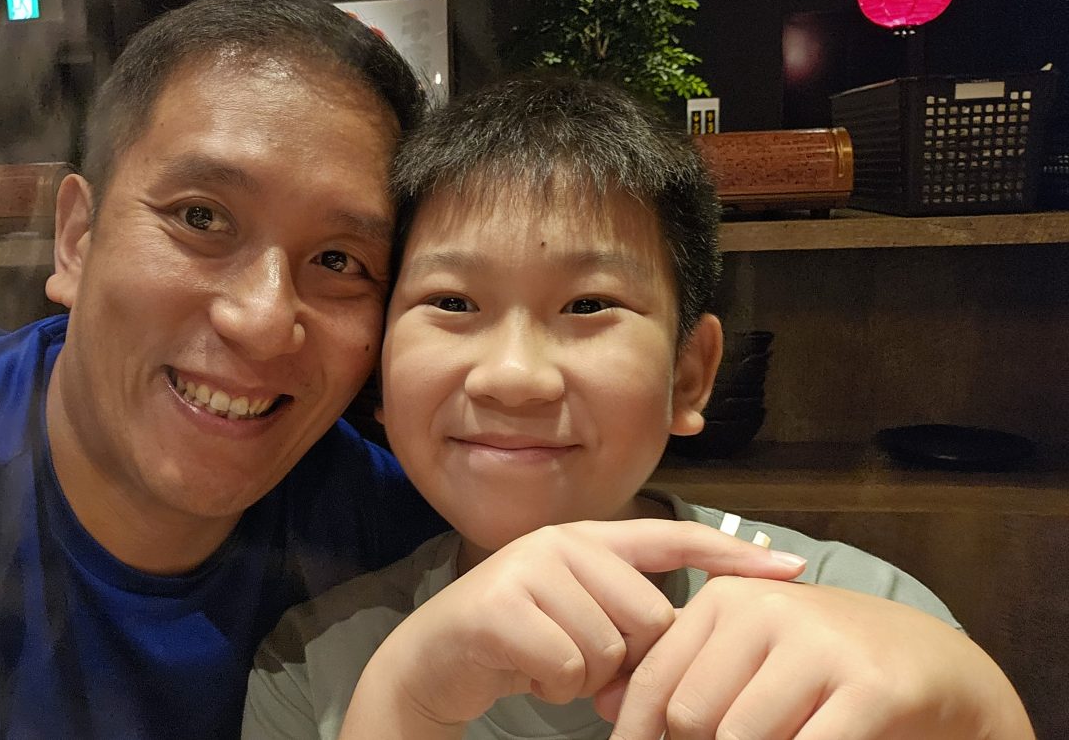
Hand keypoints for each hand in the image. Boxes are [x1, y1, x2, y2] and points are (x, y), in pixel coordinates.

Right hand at [339, 520, 807, 738]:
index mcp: (589, 540)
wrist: (434, 660)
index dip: (733, 555)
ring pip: (610, 647)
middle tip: (586, 667)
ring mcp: (529, 568)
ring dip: (586, 678)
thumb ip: (631, 619)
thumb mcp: (581, 620)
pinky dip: (555, 687)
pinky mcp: (501, 605)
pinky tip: (527, 670)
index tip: (792, 569)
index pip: (673, 539)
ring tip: (549, 663)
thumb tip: (697, 648)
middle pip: (649, 617)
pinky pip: (569, 665)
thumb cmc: (521, 643)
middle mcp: (563, 542)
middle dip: (628, 661)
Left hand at [597, 577, 1033, 739]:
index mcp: (726, 600)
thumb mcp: (747, 651)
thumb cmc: (821, 663)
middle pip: (693, 716)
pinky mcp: (870, 687)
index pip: (658, 681)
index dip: (640, 734)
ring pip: (740, 737)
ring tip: (776, 737)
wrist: (931, 662)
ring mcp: (821, 646)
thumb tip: (605, 704)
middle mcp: (768, 612)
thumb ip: (681, 670)